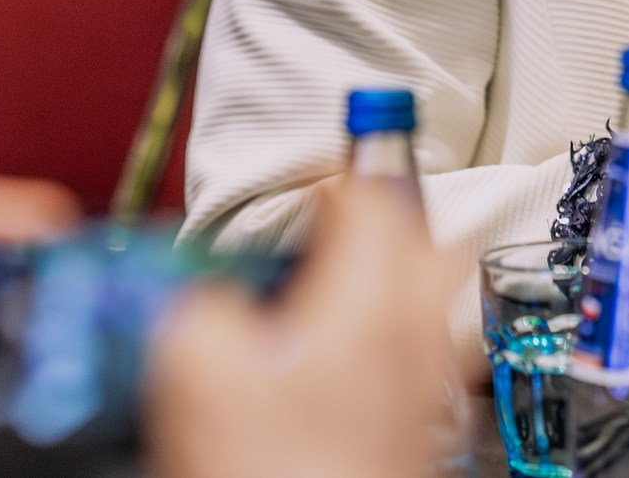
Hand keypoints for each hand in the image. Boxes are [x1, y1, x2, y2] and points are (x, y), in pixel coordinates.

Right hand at [148, 175, 460, 477]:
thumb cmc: (275, 473)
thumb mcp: (195, 371)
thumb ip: (196, 304)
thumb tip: (201, 293)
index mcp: (371, 299)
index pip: (375, 198)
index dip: (333, 181)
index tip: (303, 191)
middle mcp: (415, 336)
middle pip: (431, 244)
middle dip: (386, 223)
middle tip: (338, 226)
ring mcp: (427, 389)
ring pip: (433, 303)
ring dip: (395, 279)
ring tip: (342, 288)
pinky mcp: (417, 435)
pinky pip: (421, 360)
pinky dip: (389, 343)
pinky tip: (342, 369)